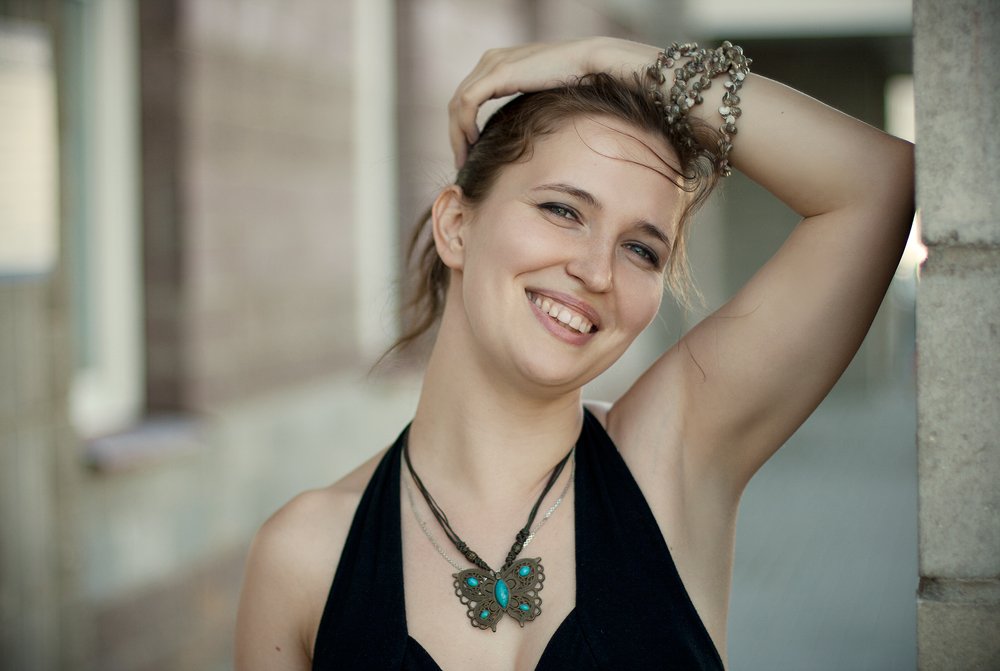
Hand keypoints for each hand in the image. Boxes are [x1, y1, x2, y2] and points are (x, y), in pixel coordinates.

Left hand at [448, 37, 659, 166]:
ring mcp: (493, 64)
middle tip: (461, 160)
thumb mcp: (541, 96)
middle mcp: (491, 59)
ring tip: (464, 158)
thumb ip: (526, 107)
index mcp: (499, 63)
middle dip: (456, 133)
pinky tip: (474, 142)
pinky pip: (468, 103)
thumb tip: (522, 133)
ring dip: (457, 134)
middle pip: (457, 101)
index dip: (463, 125)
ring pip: (458, 104)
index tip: (468, 150)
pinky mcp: (499, 72)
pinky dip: (465, 125)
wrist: (591, 62)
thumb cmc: (575, 81)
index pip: (469, 96)